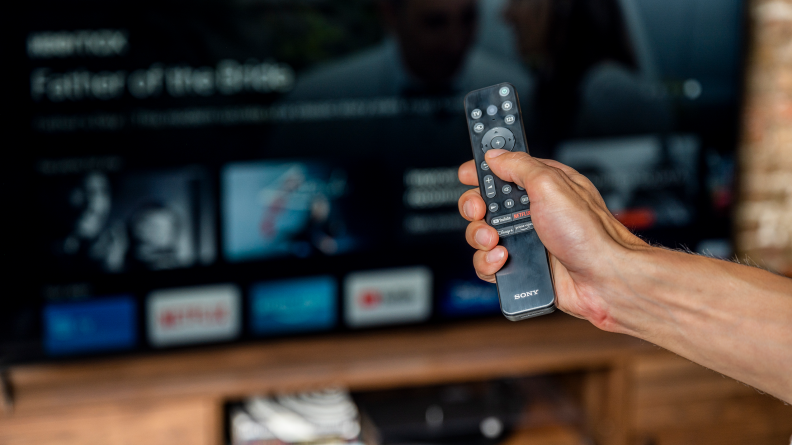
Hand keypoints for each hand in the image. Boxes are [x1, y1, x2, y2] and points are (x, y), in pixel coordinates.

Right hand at [457, 149, 649, 329]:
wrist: (604, 280)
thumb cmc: (590, 234)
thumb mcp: (551, 185)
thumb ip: (519, 166)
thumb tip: (496, 155)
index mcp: (540, 185)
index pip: (501, 170)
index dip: (481, 170)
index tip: (468, 174)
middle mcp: (531, 211)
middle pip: (482, 203)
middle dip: (474, 207)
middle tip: (482, 211)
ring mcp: (524, 239)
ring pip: (480, 235)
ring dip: (480, 237)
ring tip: (495, 240)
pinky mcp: (520, 265)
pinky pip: (487, 263)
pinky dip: (488, 263)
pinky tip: (505, 260)